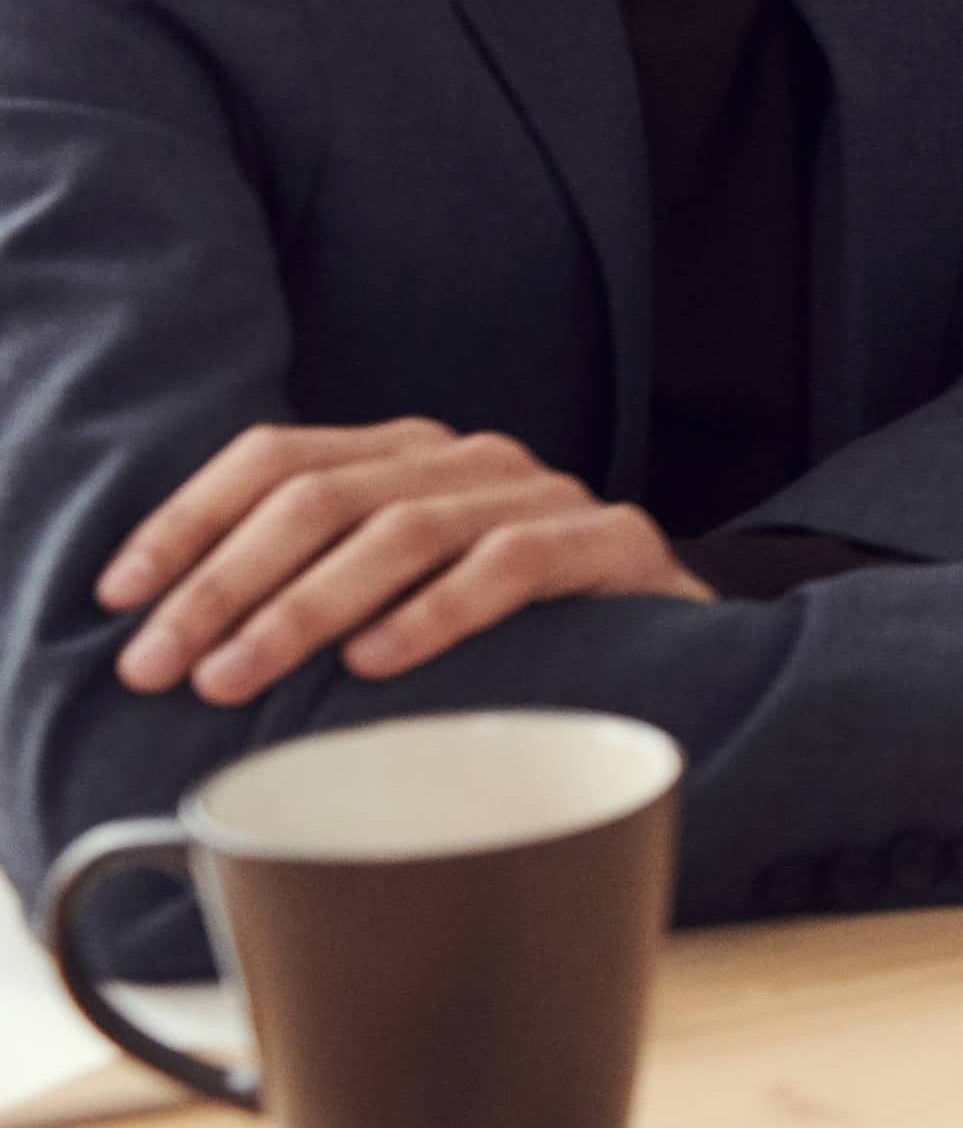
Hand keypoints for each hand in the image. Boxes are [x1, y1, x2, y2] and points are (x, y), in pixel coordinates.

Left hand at [96, 419, 709, 704]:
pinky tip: (378, 662)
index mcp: (406, 453)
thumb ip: (313, 583)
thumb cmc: (510, 628)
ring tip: (240, 674)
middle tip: (165, 664)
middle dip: (226, 583)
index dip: (186, 520)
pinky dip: (435, 613)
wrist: (675, 638)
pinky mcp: (612, 542)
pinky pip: (513, 565)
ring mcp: (544, 493)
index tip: (122, 596)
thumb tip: (173, 636)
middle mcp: (468, 457)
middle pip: (323, 496)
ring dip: (306, 608)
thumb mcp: (397, 590)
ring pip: (404, 529)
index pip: (274, 456)